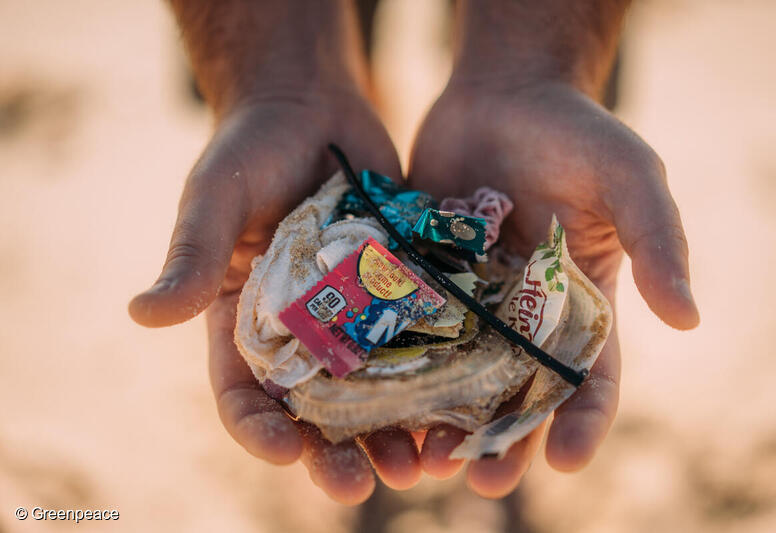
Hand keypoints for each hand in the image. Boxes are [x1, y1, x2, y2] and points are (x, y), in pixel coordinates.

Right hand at [129, 88, 441, 503]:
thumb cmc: (249, 149)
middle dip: (337, 452)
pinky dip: (439, 375)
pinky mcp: (399, 289)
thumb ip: (193, 256)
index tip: (288, 454)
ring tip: (424, 463)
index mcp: (245, 323)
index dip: (261, 431)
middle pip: (317, 410)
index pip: (245, 394)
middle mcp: (302, 331)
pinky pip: (420, 340)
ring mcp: (355, 314)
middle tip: (364, 485)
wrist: (310, 104)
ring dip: (396, 431)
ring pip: (376, 390)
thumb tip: (141, 315)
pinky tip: (465, 401)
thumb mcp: (215, 199)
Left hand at [408, 79, 699, 497]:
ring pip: (456, 376)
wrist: (502, 94)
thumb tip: (690, 319)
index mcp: (578, 306)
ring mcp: (467, 302)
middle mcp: (521, 316)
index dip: (582, 423)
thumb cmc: (576, 133)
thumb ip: (658, 241)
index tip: (568, 461)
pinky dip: (397, 367)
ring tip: (426, 460)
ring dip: (445, 421)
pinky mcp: (420, 279)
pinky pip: (408, 330)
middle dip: (505, 441)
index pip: (588, 380)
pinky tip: (379, 398)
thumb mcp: (628, 178)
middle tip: (485, 480)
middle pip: (515, 394)